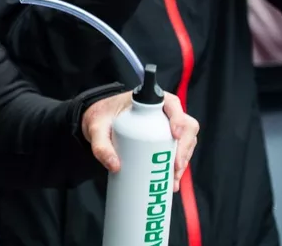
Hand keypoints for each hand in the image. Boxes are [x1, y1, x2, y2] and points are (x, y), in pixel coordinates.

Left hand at [82, 91, 198, 191]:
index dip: (178, 119)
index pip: (172, 104)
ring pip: (185, 141)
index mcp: (149, 101)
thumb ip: (100, 146)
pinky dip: (178, 167)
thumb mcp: (96, 129)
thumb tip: (115, 166)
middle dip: (184, 148)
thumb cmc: (101, 118)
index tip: (175, 135)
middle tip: (174, 166)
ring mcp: (167, 126)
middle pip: (185, 126)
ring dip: (183, 160)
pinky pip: (178, 151)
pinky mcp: (165, 140)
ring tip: (173, 179)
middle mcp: (163, 112)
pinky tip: (173, 181)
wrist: (99, 122)